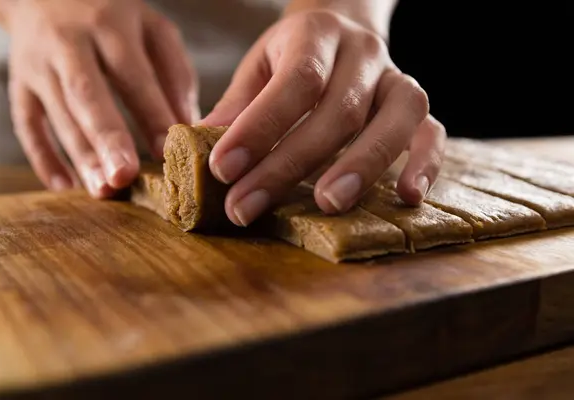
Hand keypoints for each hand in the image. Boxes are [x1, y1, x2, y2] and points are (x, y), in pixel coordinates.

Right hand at [6, 0, 198, 196]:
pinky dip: (42, 157)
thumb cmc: (112, 16)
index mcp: (109, 26)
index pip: (132, 74)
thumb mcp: (151, 28)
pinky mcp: (20, 84)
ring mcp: (38, 65)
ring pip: (57, 114)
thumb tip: (189, 123)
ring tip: (103, 190)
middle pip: (87, 95)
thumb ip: (174, 73)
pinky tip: (65, 186)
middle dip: (106, 138)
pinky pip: (26, 123)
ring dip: (80, 156)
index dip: (150, 113)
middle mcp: (69, 43)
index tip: (168, 152)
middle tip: (124, 177)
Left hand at [203, 10, 444, 226]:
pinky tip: (408, 197)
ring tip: (328, 204)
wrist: (345, 30)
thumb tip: (197, 147)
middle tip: (248, 206)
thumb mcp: (260, 67)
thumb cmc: (294, 58)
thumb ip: (237, 104)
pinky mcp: (418, 108)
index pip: (293, 80)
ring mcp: (397, 80)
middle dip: (289, 164)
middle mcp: (363, 54)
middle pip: (337, 111)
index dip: (258, 127)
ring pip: (393, 120)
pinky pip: (433, 133)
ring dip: (362, 166)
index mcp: (316, 35)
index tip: (222, 169)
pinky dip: (426, 164)